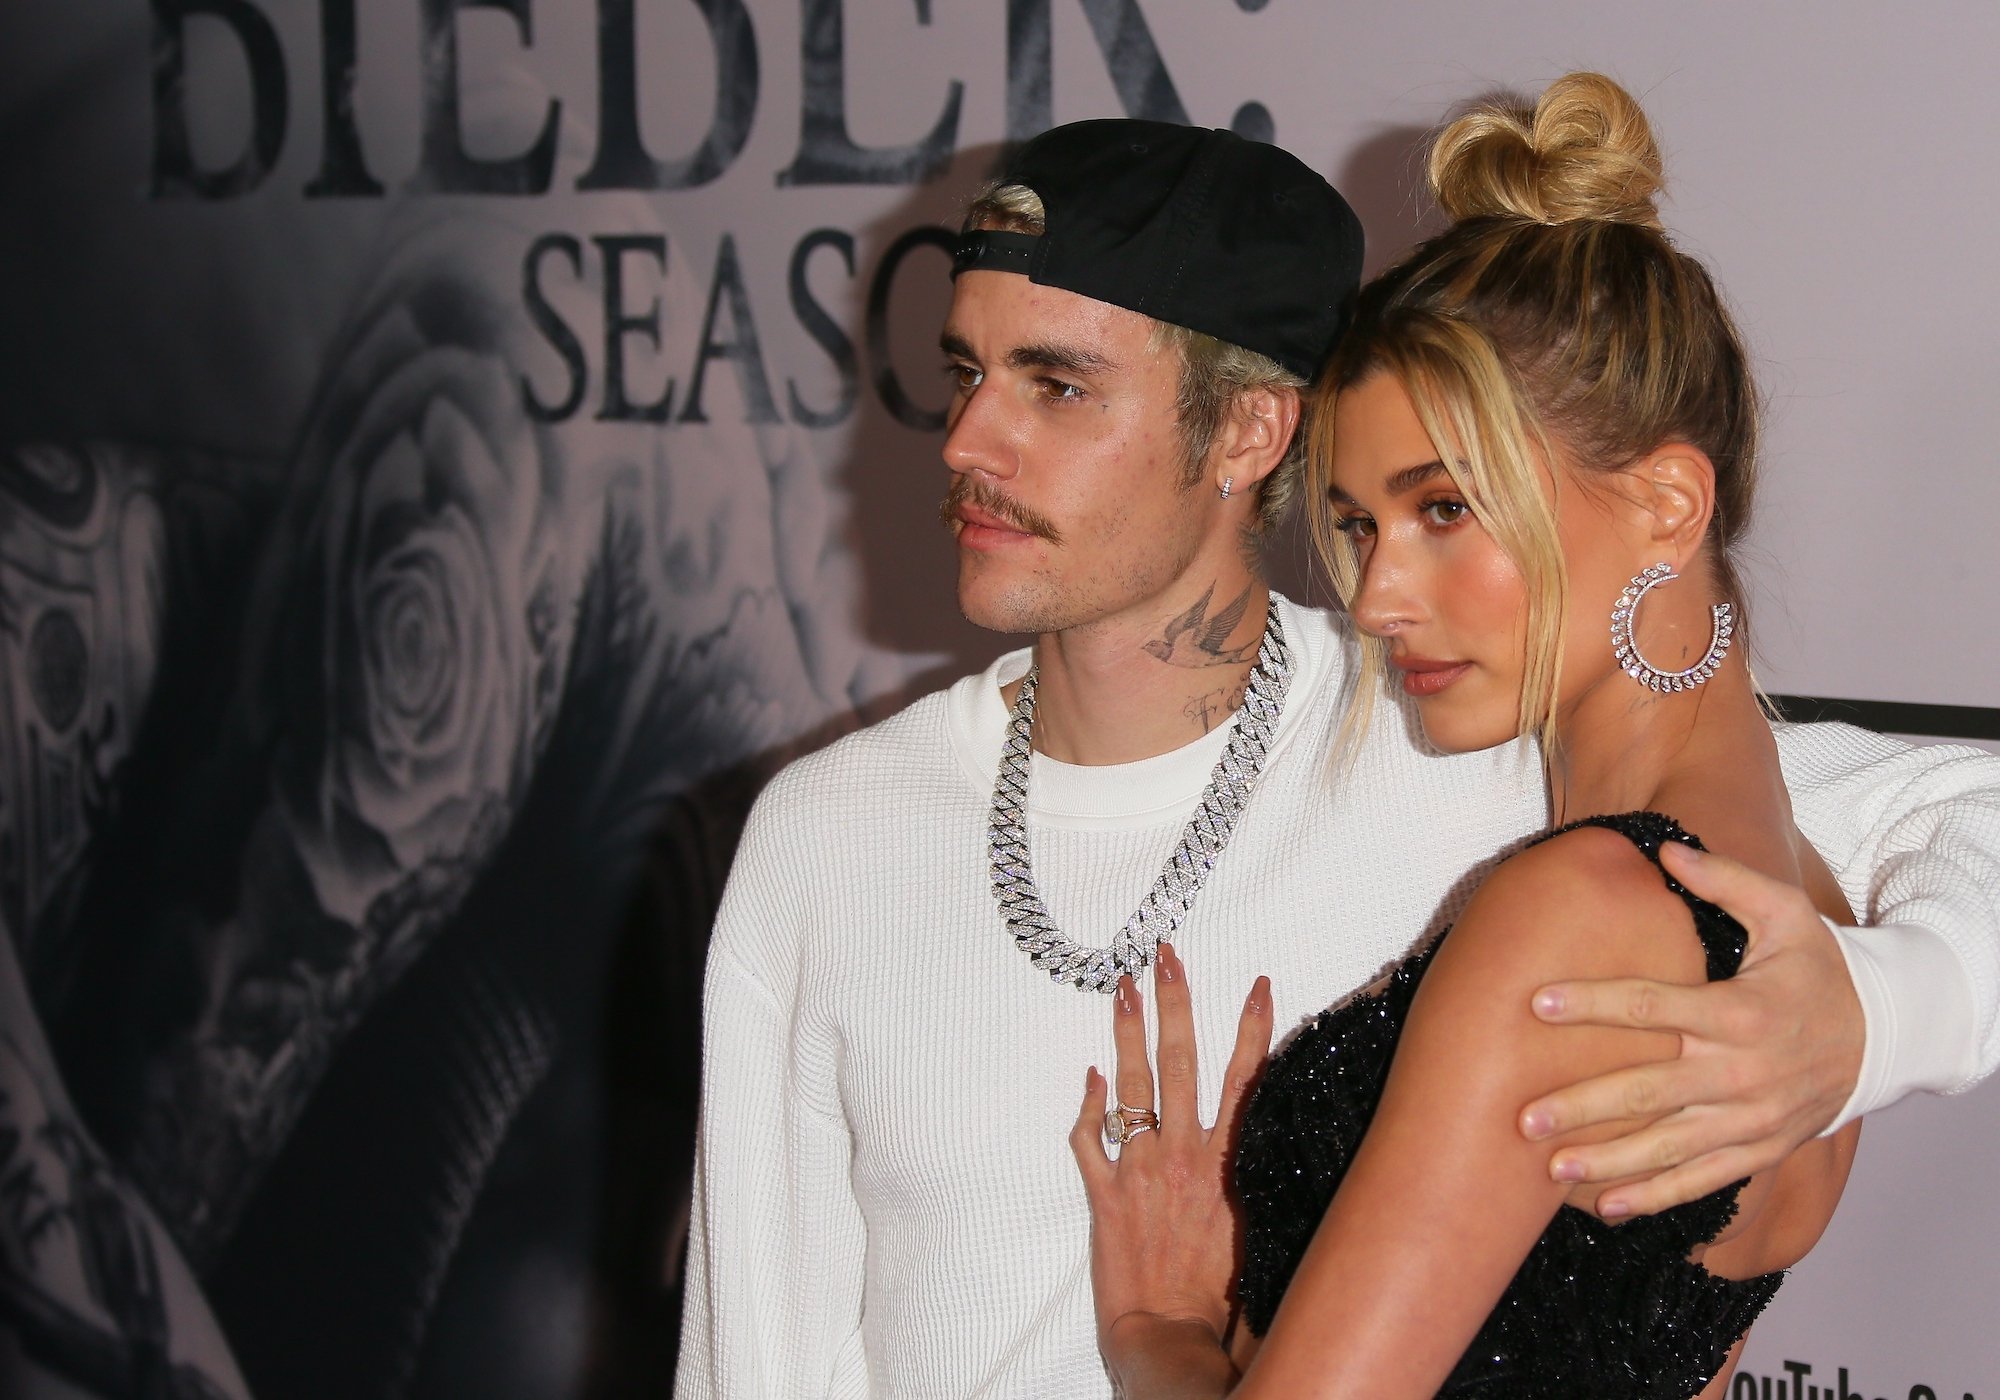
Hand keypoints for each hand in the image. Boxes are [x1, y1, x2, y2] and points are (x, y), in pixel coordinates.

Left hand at [1070, 943, 1272, 1352]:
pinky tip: (1087, 1075)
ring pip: (1133, 1085)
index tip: (1257, 982)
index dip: (1252, 1027)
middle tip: (1166, 955)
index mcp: (1229, 1162)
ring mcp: (1141, 1170)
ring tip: (1123, 986)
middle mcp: (1185, 1155)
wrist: (1172, 1337)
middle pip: (1181, 1061)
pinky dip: (1086, 1105)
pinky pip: (1088, 1138)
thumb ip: (1254, 1179)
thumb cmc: (1223, 1300)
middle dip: (1176, 1002)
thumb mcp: (1255, 1229)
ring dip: (1127, 1031)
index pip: (1245, 1078)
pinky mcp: (1105, 1194)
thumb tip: (1272, 1141)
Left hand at [1517, 842, 1863, 1217]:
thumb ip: (1726, 882)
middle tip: (1523, 1115)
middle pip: (1648, 1091)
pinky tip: (1606, 1207)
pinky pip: (1701, 1179)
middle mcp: (1739, 1071)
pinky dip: (1655, 1197)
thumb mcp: (1786, 913)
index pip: (1650, 1006)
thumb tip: (1666, 849)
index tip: (1535, 1002)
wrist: (1883, 1037)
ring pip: (1669, 1147)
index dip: (1591, 1003)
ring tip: (1551, 1169)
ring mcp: (1749, 1119)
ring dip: (1608, 1162)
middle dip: (1584, 1106)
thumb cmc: (1819, 968)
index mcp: (1737, 1011)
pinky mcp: (1758, 1149)